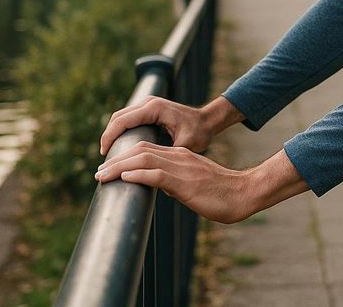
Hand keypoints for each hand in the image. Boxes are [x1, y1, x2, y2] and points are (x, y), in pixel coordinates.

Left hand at [94, 141, 254, 223]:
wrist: (243, 193)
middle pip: (140, 150)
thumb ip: (177, 180)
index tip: (109, 168)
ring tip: (102, 176)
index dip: (125, 156)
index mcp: (181, 156)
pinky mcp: (185, 182)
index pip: (147, 148)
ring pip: (144, 159)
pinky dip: (138, 174)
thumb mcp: (195, 183)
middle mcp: (179, 157)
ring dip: (119, 167)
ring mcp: (182, 168)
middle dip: (116, 160)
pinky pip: (157, 174)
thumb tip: (160, 187)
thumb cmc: (222, 193)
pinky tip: (124, 178)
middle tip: (98, 173)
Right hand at [100, 96, 212, 155]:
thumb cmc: (199, 133)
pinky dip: (120, 130)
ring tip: (108, 156)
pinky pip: (128, 118)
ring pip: (121, 117)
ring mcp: (149, 103)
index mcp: (154, 109)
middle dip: (107, 137)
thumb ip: (167, 154)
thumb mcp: (184, 145)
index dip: (110, 138)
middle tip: (104, 160)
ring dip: (112, 134)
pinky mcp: (149, 108)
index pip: (122, 121)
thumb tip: (150, 170)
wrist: (209, 120)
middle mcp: (149, 102)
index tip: (105, 156)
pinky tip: (118, 147)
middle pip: (117, 118)